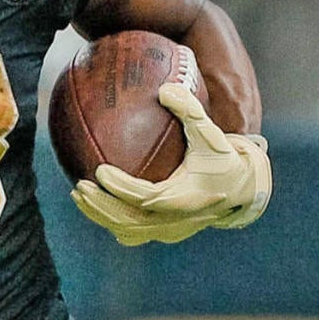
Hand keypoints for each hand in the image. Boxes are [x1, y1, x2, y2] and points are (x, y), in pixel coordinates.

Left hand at [70, 82, 271, 245]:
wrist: (240, 187)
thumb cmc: (220, 156)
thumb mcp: (210, 132)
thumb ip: (189, 110)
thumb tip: (165, 88)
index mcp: (187, 197)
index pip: (147, 197)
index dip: (122, 187)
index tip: (99, 170)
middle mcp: (177, 220)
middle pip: (131, 221)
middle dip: (102, 205)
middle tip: (79, 186)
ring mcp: (170, 230)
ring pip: (128, 231)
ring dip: (101, 215)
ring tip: (78, 194)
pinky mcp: (164, 232)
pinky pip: (132, 232)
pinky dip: (109, 219)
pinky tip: (92, 202)